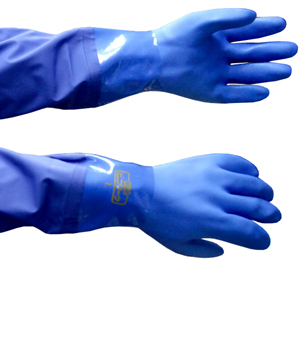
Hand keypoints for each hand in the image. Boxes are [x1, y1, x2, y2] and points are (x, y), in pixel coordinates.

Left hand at [141, 154, 279, 256]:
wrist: (139, 191)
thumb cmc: (157, 221)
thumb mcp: (178, 245)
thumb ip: (204, 251)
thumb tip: (223, 247)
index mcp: (210, 222)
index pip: (251, 233)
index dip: (262, 240)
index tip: (262, 241)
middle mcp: (215, 198)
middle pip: (258, 207)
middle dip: (271, 215)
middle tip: (272, 217)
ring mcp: (213, 176)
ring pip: (254, 184)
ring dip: (264, 192)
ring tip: (263, 197)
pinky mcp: (207, 161)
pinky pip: (238, 162)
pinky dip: (250, 169)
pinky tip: (250, 177)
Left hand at [152, 8, 297, 101]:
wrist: (153, 59)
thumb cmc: (174, 36)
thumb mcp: (202, 21)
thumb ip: (228, 17)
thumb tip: (254, 14)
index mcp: (218, 38)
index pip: (248, 32)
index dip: (265, 28)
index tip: (282, 23)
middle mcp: (220, 57)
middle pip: (252, 54)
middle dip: (272, 52)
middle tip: (292, 48)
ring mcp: (215, 75)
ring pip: (246, 75)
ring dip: (266, 73)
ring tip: (286, 70)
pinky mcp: (208, 92)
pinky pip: (232, 95)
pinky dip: (247, 94)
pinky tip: (264, 92)